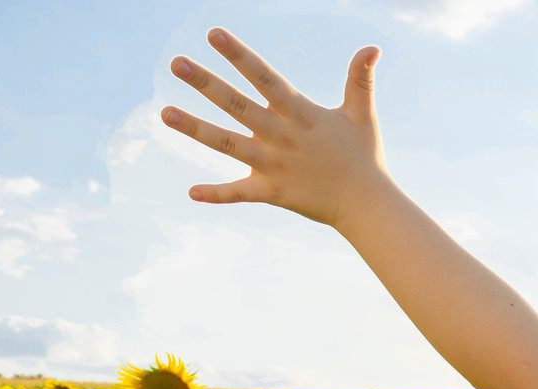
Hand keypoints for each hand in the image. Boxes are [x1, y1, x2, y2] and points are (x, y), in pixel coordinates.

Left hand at [162, 27, 392, 228]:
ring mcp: (275, 166)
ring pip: (228, 145)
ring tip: (165, 114)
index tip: (213, 34)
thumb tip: (373, 48)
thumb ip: (361, 80)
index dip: (239, 56)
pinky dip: (217, 194)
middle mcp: (282, 137)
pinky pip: (240, 193)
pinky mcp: (273, 193)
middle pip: (238, 106)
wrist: (368, 206)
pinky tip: (192, 192)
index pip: (265, 78)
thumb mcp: (362, 115)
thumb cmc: (364, 157)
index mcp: (301, 114)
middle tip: (175, 63)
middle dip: (206, 84)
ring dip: (196, 130)